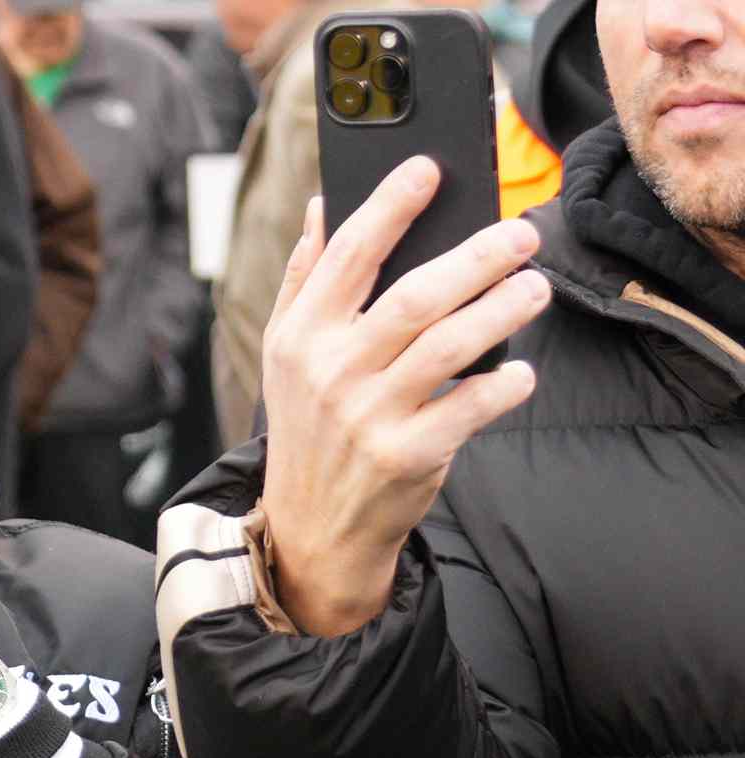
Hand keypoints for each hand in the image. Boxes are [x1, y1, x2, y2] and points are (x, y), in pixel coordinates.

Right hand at [260, 157, 549, 635]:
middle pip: (414, 298)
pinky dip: (504, 386)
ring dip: (502, 310)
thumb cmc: (308, 427)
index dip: (391, 206)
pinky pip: (470, 408)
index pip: (348, 255)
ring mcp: (368, 416)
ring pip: (449, 346)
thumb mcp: (284, 353)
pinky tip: (522, 372)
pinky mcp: (406, 456)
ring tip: (534, 286)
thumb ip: (302, 278)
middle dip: (476, 257)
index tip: (430, 169)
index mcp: (301, 336)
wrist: (312, 525)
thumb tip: (320, 205)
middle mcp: (331, 372)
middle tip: (519, 234)